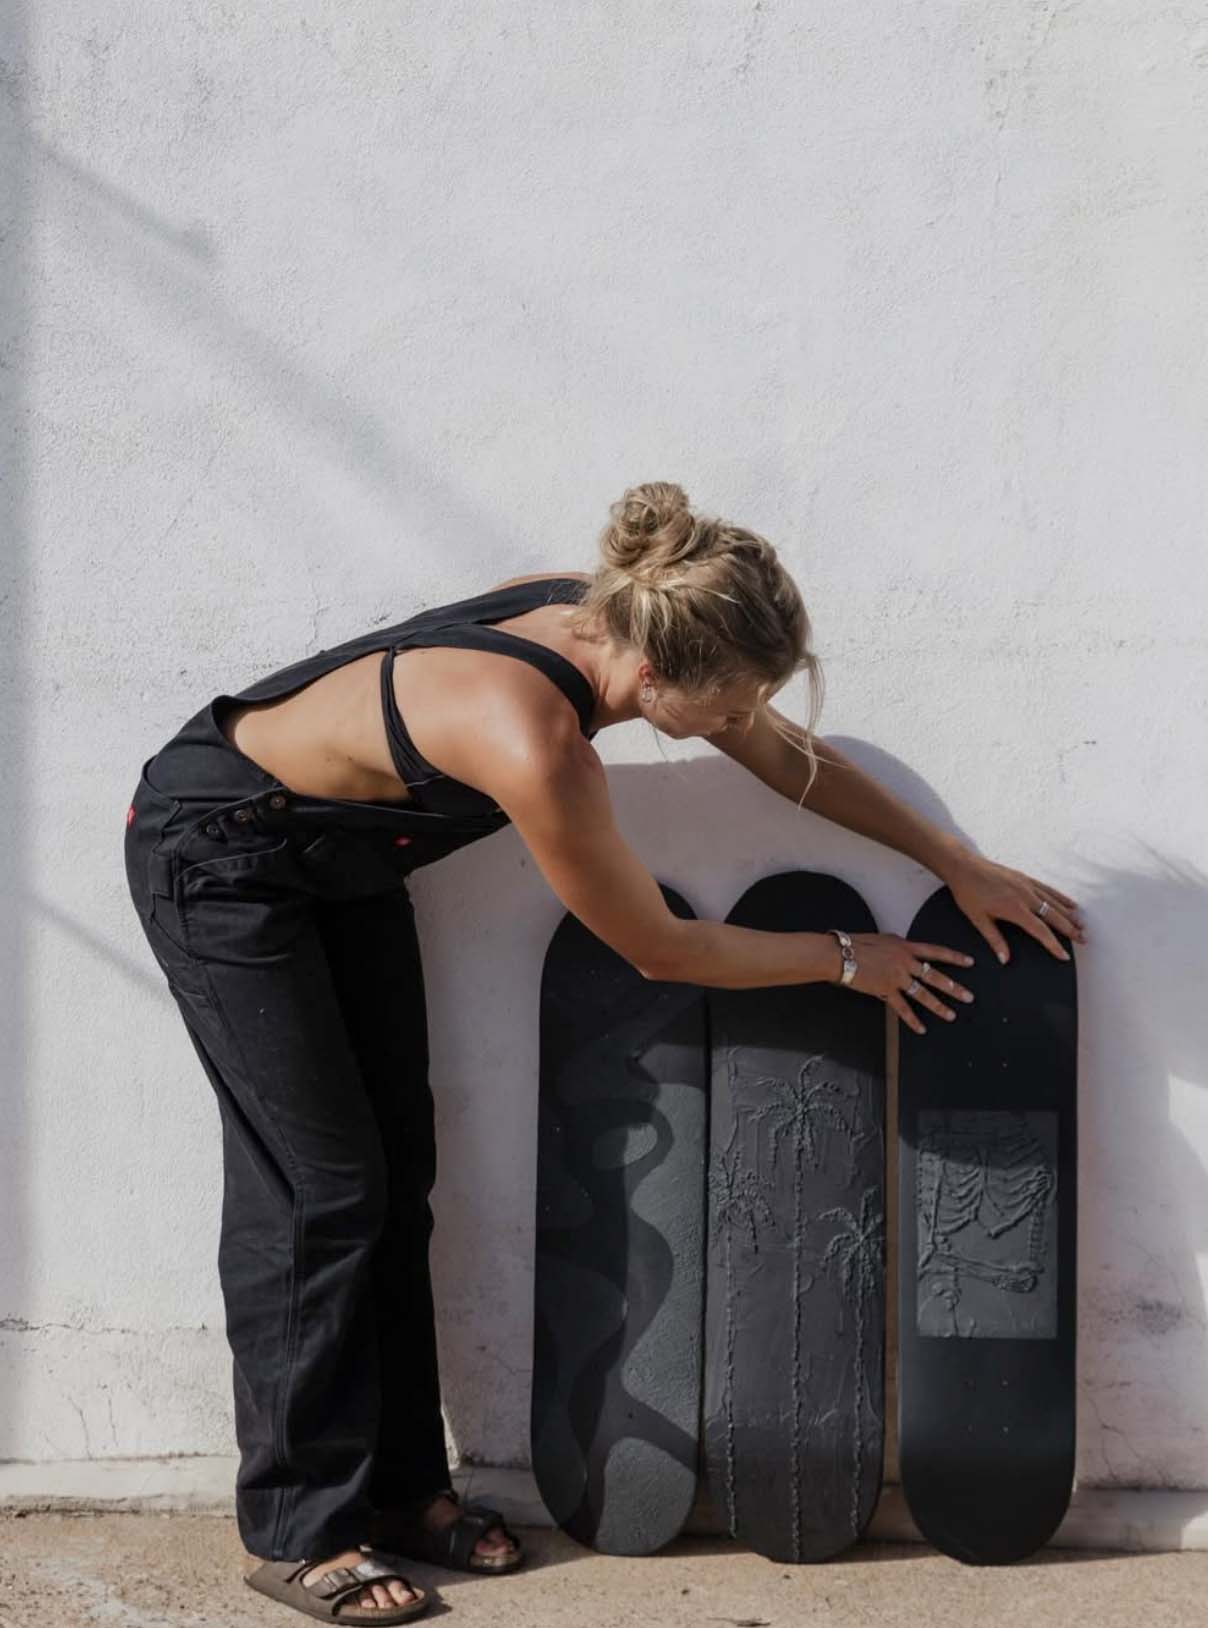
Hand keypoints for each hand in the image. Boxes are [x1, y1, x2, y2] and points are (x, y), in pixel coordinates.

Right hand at [840, 932, 976, 1034]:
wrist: (840, 955)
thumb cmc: (857, 944)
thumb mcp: (884, 939)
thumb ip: (899, 947)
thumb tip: (908, 952)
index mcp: (906, 947)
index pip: (936, 952)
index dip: (954, 957)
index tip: (970, 962)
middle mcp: (905, 962)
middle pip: (934, 976)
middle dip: (953, 987)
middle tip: (969, 996)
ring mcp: (897, 977)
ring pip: (923, 994)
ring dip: (938, 1006)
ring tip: (951, 1015)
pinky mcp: (886, 990)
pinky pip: (902, 1008)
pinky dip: (912, 1020)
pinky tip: (921, 1028)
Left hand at [939, 850, 1086, 964]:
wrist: (964, 867)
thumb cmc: (968, 893)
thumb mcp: (978, 919)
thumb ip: (994, 940)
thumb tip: (1005, 960)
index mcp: (1014, 909)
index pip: (1040, 931)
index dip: (1054, 944)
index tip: (1064, 956)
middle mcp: (1025, 896)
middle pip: (1054, 916)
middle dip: (1070, 930)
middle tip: (1083, 940)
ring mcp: (1027, 885)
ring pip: (1055, 902)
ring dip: (1069, 914)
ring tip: (1081, 926)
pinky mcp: (1025, 878)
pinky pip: (1048, 889)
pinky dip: (1061, 897)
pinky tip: (1071, 904)